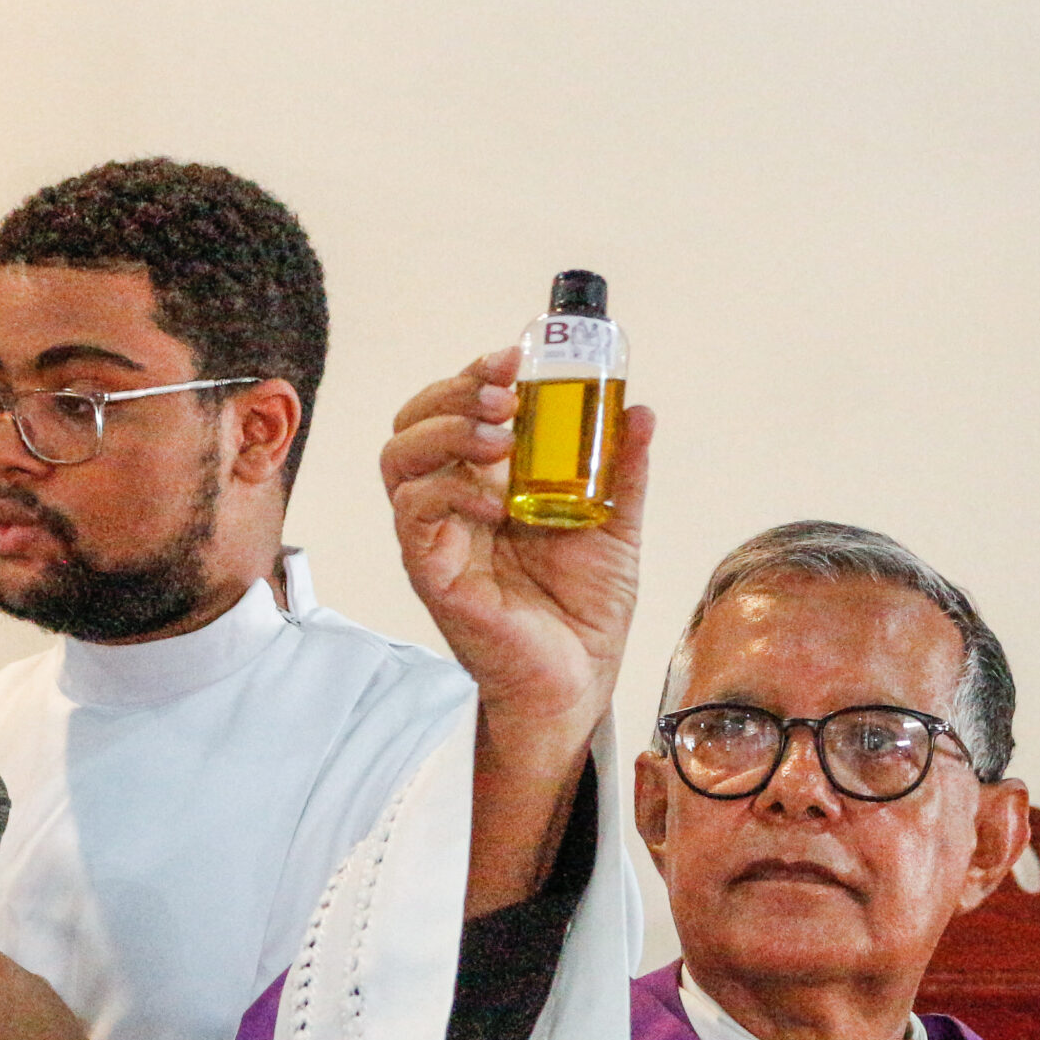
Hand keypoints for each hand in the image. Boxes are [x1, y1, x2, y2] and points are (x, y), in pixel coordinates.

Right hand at [382, 346, 654, 911]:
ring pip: (400, 460)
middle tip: (503, 394)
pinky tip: (496, 504)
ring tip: (498, 438)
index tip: (517, 358)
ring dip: (445, 434)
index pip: (457, 409)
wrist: (579, 681)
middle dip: (453, 393)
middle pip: (414, 422)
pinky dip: (450, 494)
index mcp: (487, 483)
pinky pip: (415, 517)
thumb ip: (622, 469)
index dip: (476, 374)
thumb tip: (639, 410)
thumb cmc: (583, 611)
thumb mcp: (615, 525)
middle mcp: (452, 503)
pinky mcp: (433, 573)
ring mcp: (437, 537)